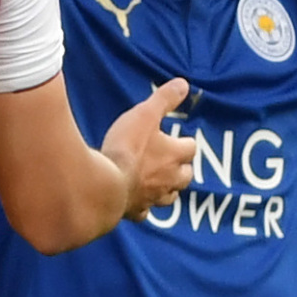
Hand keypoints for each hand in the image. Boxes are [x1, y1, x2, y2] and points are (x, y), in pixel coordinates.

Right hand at [102, 77, 196, 218]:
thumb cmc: (126, 147)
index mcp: (175, 155)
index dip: (183, 143)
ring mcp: (153, 198)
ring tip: (158, 181)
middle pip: (186, 175)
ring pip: (170, 197)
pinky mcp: (135, 211)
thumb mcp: (144, 114)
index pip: (191, 148)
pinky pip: (144, 212)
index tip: (174, 138)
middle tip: (169, 160)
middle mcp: (170, 180)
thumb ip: (163, 99)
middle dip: (181, 168)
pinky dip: (143, 207)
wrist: (105, 184)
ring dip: (167, 188)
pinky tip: (136, 202)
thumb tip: (183, 84)